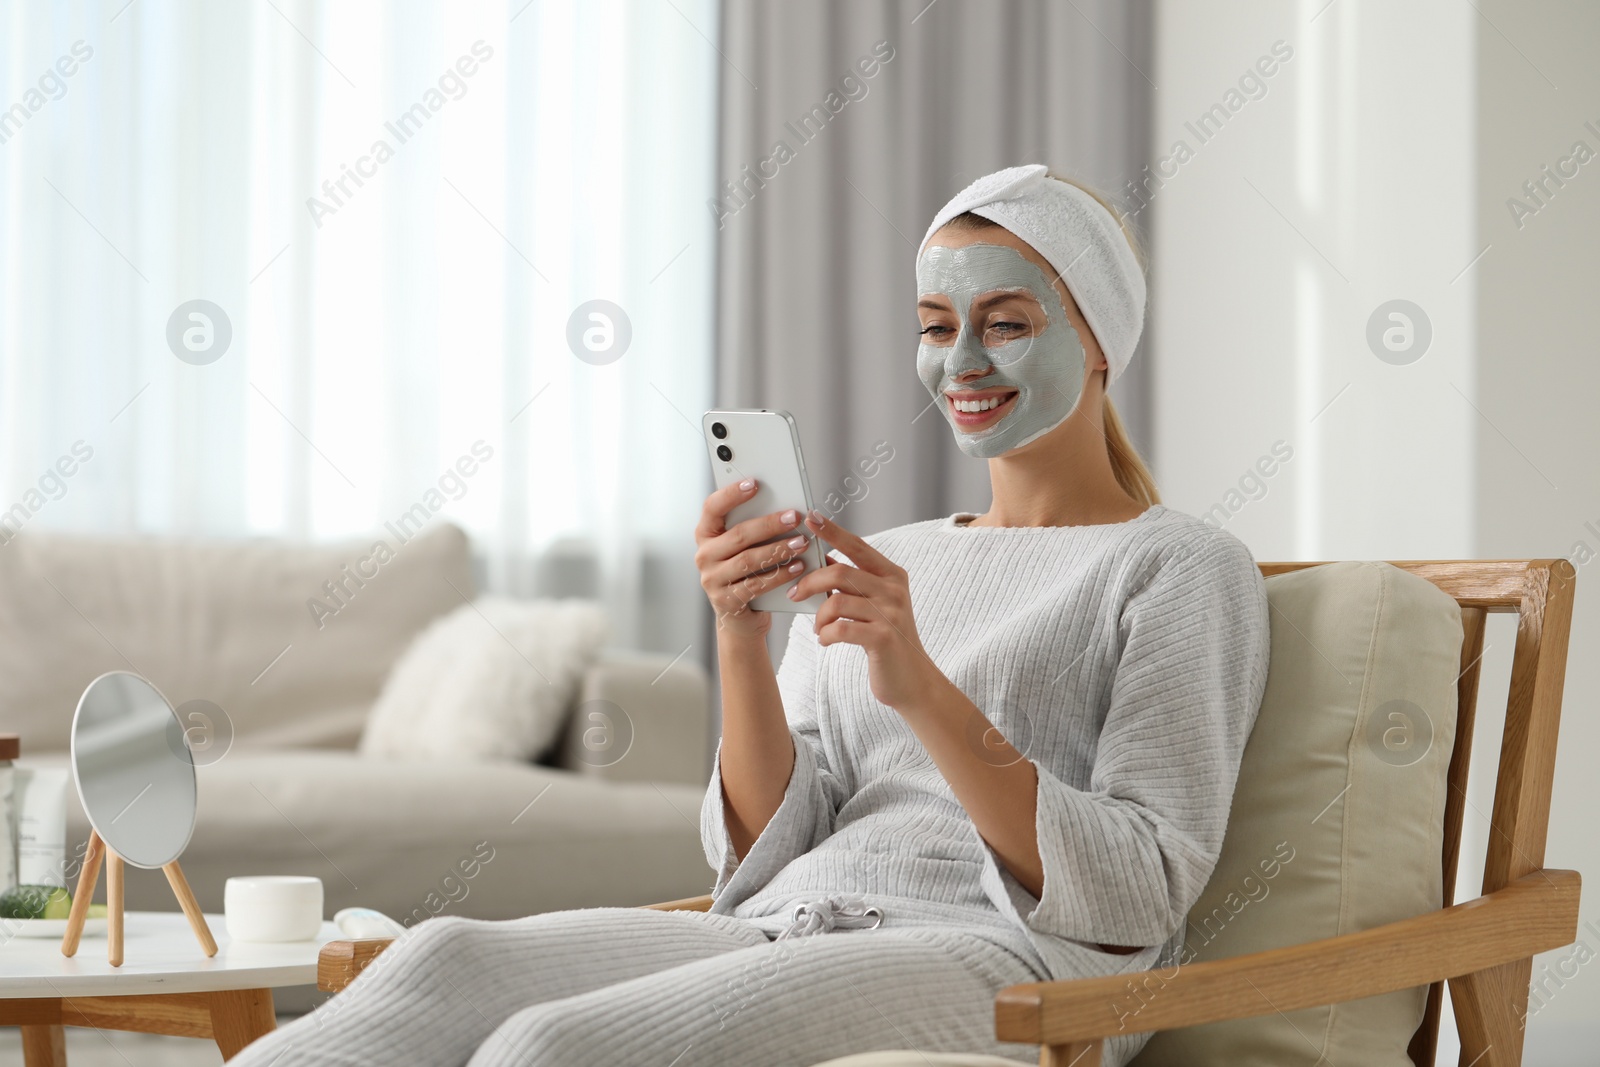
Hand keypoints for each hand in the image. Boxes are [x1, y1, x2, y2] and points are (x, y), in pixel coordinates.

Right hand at [694, 479, 813, 639]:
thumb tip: (783, 508)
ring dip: (778, 550)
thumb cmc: (746, 572)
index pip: (712, 507)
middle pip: (738, 535)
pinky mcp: (726, 600)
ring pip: (748, 560)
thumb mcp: (744, 547)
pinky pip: (756, 585)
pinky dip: (779, 574)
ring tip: (802, 542)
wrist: (741, 616)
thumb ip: (753, 528)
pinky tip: (797, 567)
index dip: (731, 494)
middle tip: (794, 517)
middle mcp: (704, 555)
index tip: (754, 483)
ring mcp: (712, 580)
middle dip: (769, 524)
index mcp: (706, 534)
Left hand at [788, 510, 940, 708]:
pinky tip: (826, 640)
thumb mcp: (873, 604)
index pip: (858, 546)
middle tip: (794, 594)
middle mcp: (894, 590)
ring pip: (837, 602)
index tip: (810, 517)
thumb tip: (819, 558)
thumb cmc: (884, 638)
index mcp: (892, 575)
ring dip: (818, 616)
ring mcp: (891, 613)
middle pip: (840, 573)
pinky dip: (826, 635)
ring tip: (818, 628)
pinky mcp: (883, 638)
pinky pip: (841, 629)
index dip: (832, 531)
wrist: (911, 678)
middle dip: (810, 582)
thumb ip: (852, 581)